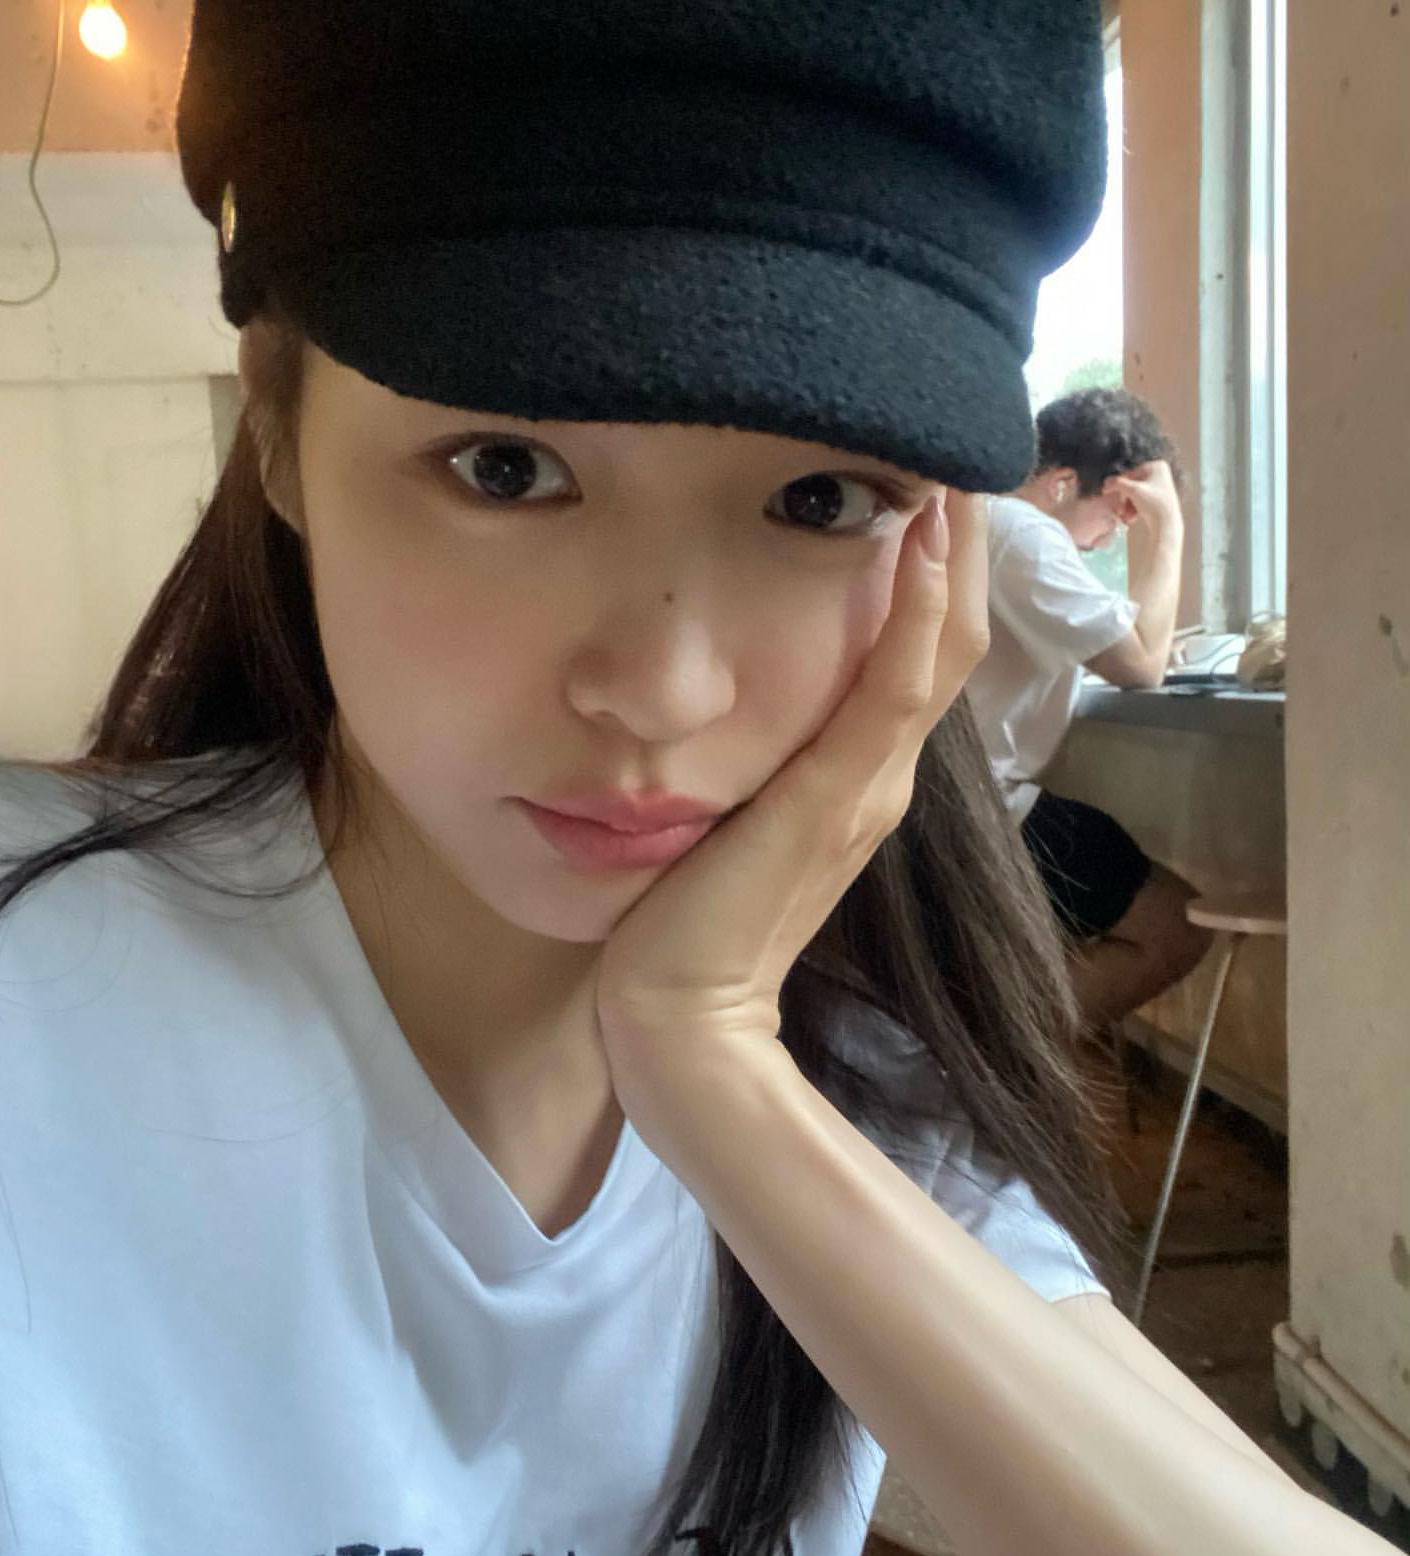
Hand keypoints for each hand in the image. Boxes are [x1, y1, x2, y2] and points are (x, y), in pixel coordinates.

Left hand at [595, 490, 989, 1071]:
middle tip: (958, 452)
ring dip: (953, 555)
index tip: (927, 488)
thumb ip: (749, 769)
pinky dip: (918, 608)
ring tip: (958, 466)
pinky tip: (925, 536)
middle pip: (948, 639)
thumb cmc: (689, 927)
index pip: (919, 656)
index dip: (936, 574)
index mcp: (857, 780)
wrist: (683, 1017)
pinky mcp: (841, 798)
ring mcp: (870, 787)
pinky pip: (897, 686)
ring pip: (938, 648)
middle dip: (958, 546)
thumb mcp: (726, 824)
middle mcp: (880, 777)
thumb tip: (724, 700)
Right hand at [1104, 460, 1181, 533]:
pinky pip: (1142, 499)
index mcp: (1157, 466)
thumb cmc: (1154, 503)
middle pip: (1133, 484)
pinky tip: (1132, 516)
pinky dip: (1135, 507)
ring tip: (1126, 516)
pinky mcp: (1159, 497)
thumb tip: (1106, 481)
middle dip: (1125, 498)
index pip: (1131, 473)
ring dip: (1128, 505)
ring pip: (1136, 493)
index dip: (1119, 484)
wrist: (1166, 523)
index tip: (1108, 492)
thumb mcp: (1133, 490)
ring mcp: (1160, 485)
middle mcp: (1160, 473)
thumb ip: (1117, 483)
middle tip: (1119, 508)